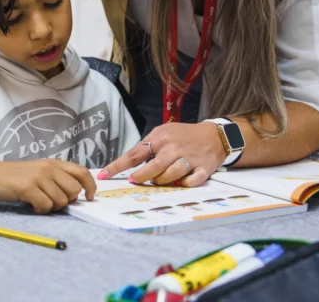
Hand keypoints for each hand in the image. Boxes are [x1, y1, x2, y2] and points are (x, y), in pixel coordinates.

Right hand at [0, 159, 96, 213]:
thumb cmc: (17, 176)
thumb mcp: (40, 172)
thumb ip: (58, 179)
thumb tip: (75, 197)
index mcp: (54, 163)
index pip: (82, 172)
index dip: (90, 186)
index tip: (89, 198)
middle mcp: (49, 168)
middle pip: (74, 190)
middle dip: (66, 201)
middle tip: (52, 201)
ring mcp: (39, 177)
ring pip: (61, 201)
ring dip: (52, 207)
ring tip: (39, 202)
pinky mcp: (28, 187)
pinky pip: (46, 206)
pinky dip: (41, 210)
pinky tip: (32, 206)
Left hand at [102, 122, 226, 186]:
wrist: (214, 135)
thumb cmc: (184, 136)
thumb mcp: (163, 133)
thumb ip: (148, 146)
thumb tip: (131, 164)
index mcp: (160, 138)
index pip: (134, 154)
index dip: (118, 166)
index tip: (104, 175)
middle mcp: (173, 148)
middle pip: (152, 168)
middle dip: (142, 177)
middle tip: (136, 181)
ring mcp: (188, 159)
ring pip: (170, 176)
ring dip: (162, 181)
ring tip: (160, 179)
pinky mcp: (203, 169)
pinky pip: (190, 182)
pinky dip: (185, 184)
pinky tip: (183, 180)